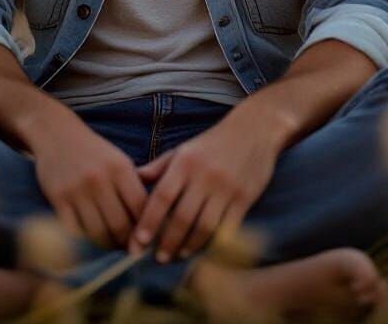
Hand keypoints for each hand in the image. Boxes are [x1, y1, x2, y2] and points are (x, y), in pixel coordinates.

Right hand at [30, 111, 148, 250]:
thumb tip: (151, 223)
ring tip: (113, 246)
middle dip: (128, 243)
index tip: (148, 240)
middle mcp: (99, 179)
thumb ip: (135, 187)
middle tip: (131, 250)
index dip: (146, 229)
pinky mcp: (58, 200)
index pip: (141, 209)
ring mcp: (77, 190)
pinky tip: (91, 240)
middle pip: (121, 226)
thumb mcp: (119, 161)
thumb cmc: (95, 153)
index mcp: (120, 168)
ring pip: (99, 234)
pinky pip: (76, 232)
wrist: (57, 135)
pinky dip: (85, 241)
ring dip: (108, 245)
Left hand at [128, 112, 278, 261]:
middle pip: (182, 217)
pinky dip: (213, 242)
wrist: (254, 130)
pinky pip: (227, 228)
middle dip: (167, 242)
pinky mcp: (244, 198)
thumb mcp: (183, 149)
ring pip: (204, 227)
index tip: (138, 242)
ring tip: (178, 255)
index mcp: (185, 162)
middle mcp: (204, 176)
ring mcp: (226, 188)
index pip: (162, 197)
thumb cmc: (212, 143)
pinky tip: (203, 249)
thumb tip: (133, 178)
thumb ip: (159, 167)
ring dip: (189, 246)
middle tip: (158, 258)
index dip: (149, 222)